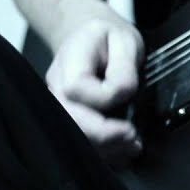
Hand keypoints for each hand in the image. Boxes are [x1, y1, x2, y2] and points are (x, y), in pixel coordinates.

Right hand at [46, 16, 143, 167]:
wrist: (90, 37)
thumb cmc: (108, 39)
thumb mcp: (125, 41)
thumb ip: (124, 68)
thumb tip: (124, 94)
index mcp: (70, 62)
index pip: (77, 89)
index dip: (105, 100)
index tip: (129, 107)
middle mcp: (56, 87)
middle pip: (67, 120)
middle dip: (103, 137)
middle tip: (133, 139)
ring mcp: (56, 105)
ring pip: (68, 136)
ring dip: (102, 149)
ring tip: (131, 147)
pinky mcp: (65, 118)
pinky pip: (76, 140)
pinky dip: (99, 152)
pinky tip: (119, 152)